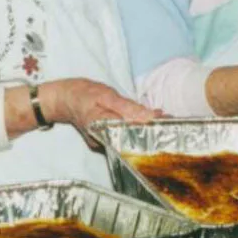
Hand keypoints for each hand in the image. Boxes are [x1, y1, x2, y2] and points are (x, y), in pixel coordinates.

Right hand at [40, 79, 160, 146]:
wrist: (65, 99)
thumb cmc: (84, 94)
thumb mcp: (106, 95)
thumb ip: (127, 107)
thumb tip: (148, 116)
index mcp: (102, 129)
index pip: (131, 134)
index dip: (150, 131)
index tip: (166, 124)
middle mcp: (103, 141)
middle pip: (132, 140)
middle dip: (152, 132)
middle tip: (171, 121)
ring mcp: (104, 143)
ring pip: (129, 139)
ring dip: (147, 130)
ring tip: (167, 120)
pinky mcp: (107, 140)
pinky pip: (125, 136)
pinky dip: (137, 129)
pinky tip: (151, 122)